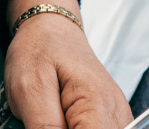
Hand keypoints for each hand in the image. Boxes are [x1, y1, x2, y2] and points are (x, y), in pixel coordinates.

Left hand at [4, 0, 131, 128]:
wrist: (51, 29)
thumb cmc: (39, 50)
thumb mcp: (30, 88)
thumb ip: (45, 128)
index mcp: (98, 105)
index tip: (43, 128)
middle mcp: (118, 115)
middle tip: (42, 121)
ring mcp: (118, 119)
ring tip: (50, 118)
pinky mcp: (111, 122)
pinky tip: (61, 122)